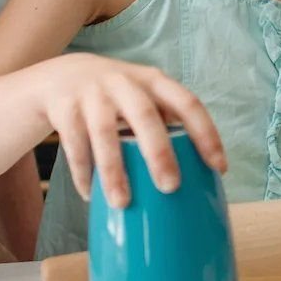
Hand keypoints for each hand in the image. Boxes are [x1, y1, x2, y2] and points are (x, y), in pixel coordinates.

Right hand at [18, 54, 226, 206]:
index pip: (187, 103)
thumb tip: (197, 176)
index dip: (205, 134)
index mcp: (153, 82)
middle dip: (159, 152)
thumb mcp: (143, 98)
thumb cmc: (117, 99)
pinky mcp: (64, 107)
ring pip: (104, 134)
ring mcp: (91, 93)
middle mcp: (123, 82)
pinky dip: (83, 172)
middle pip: (145, 116)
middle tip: (170, 187)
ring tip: (122, 203)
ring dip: (114, 171)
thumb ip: (165, 123)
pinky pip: (74, 144)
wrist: (62, 77)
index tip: (218, 167)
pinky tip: (89, 194)